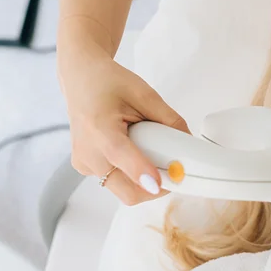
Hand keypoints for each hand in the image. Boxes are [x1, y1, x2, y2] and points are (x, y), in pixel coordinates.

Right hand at [58, 44, 189, 205]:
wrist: (80, 80)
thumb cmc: (108, 83)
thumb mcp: (144, 94)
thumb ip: (169, 119)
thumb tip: (190, 142)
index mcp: (98, 128)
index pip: (120, 156)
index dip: (141, 172)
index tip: (159, 184)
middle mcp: (87, 152)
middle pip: (125, 189)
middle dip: (155, 187)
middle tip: (174, 171)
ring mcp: (84, 163)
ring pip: (123, 190)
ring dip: (144, 182)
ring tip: (150, 153)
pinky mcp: (86, 168)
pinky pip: (116, 182)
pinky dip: (132, 176)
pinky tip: (134, 152)